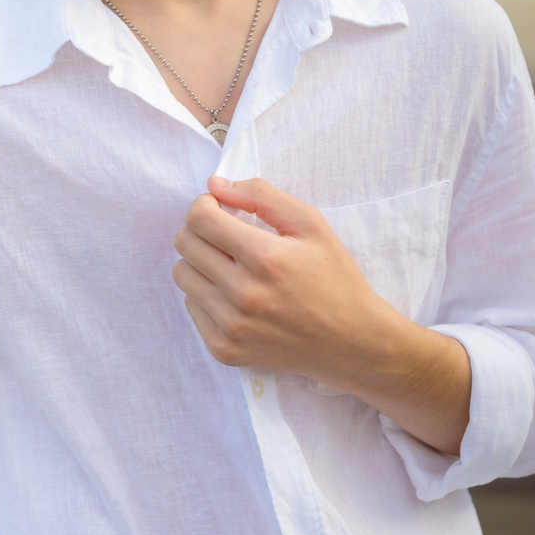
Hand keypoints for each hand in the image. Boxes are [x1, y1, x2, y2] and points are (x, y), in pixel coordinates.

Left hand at [170, 173, 391, 383]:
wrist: (352, 341)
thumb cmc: (334, 278)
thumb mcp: (310, 224)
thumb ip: (261, 196)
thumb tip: (215, 185)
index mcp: (264, 258)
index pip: (199, 217)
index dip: (206, 204)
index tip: (222, 209)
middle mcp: (243, 294)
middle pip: (184, 243)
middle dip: (201, 230)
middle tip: (227, 236)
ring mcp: (232, 326)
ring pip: (181, 274)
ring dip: (200, 262)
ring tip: (231, 265)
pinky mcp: (225, 349)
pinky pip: (191, 306)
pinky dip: (206, 295)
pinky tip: (234, 295)